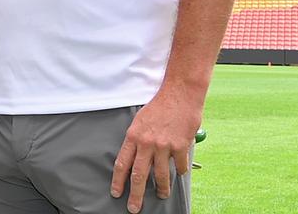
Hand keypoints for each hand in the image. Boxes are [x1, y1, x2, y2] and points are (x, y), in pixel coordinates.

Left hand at [110, 88, 201, 212]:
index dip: (118, 181)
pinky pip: (180, 166)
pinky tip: (180, 172)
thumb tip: (136, 157)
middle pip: (139, 175)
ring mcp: (164, 146)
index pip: (122, 164)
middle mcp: (147, 143)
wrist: (180, 94)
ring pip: (161, 175)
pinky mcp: (180, 146)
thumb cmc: (160, 106)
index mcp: (133, 136)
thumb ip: (138, 140)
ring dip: (162, 188)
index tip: (117, 193)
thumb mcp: (140, 121)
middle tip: (134, 207)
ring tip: (162, 195)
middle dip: (136, 195)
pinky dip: (180, 171)